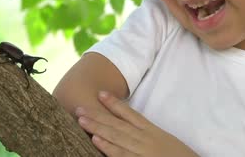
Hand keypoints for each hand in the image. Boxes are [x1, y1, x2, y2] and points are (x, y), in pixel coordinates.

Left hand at [75, 91, 198, 156]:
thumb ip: (147, 135)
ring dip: (99, 128)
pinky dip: (109, 148)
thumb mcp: (164, 141)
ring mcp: (144, 151)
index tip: (100, 94)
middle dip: (99, 115)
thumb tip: (131, 131)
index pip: (131, 114)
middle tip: (79, 108)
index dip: (115, 104)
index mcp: (153, 131)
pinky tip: (96, 140)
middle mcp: (147, 139)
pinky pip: (123, 155)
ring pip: (118, 138)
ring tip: (82, 120)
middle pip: (119, 125)